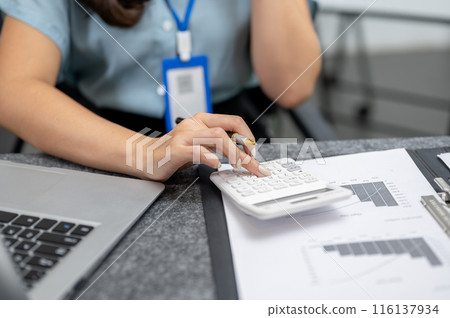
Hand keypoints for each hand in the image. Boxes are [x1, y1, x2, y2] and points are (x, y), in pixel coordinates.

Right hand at [132, 112, 270, 180]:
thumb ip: (216, 144)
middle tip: (254, 166)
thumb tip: (242, 151)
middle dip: (245, 150)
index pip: (232, 121)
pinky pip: (196, 151)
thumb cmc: (173, 152)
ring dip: (234, 153)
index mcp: (201, 120)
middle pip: (226, 131)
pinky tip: (216, 165)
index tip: (253, 152)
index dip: (247, 136)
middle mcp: (194, 125)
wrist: (144, 156)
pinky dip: (209, 157)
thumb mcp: (199, 144)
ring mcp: (184, 136)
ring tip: (240, 166)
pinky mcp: (175, 150)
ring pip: (216, 137)